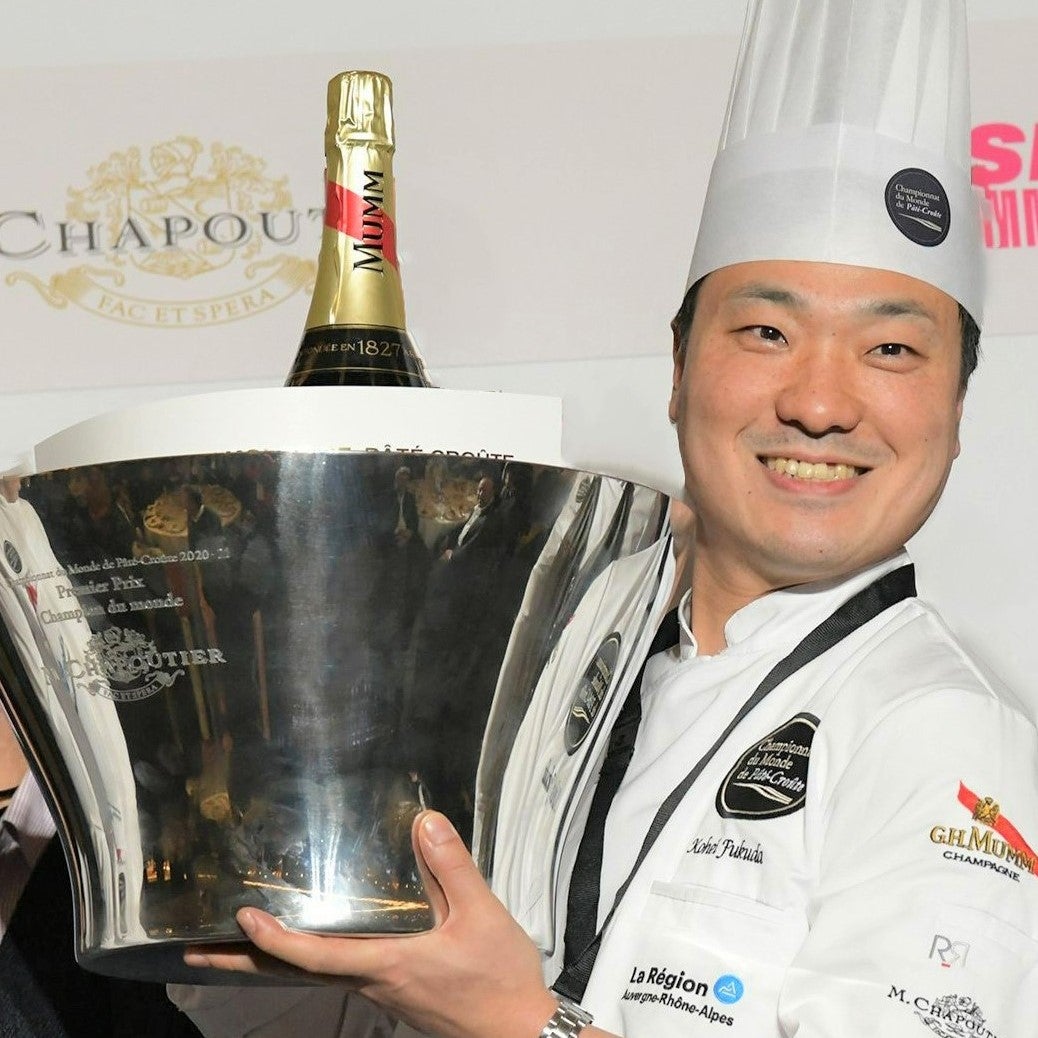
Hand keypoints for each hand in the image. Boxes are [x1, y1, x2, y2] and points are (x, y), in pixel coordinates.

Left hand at [184, 811, 557, 1037]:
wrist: (520, 1033)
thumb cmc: (498, 978)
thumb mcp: (481, 915)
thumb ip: (451, 867)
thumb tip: (423, 821)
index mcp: (387, 965)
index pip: (316, 956)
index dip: (276, 939)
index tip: (241, 917)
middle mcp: (374, 981)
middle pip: (298, 972)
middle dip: (246, 961)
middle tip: (196, 950)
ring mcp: (383, 991)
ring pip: (316, 974)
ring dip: (274, 958)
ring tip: (242, 940)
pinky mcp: (398, 992)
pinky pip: (340, 973)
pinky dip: (309, 958)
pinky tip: (317, 940)